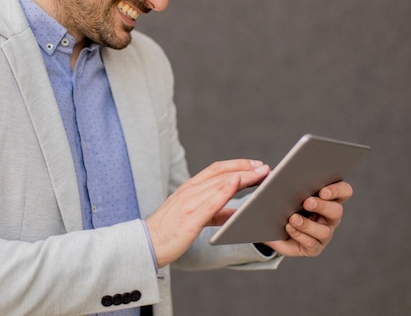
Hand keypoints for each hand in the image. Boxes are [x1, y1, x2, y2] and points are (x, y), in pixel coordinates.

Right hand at [146, 159, 269, 267]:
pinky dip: (225, 189)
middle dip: (244, 167)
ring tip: (261, 174)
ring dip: (242, 175)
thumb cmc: (169, 232)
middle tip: (265, 167)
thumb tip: (238, 213)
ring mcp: (189, 202)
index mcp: (189, 189)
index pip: (215, 170)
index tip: (255, 165)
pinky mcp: (190, 217)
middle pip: (220, 172)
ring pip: (219, 183)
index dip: (237, 165)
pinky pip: (211, 200)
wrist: (146, 245)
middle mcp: (189, 191)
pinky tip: (238, 182)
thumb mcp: (194, 218)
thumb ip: (216, 213)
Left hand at [264, 180, 353, 256]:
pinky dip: (299, 235)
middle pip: (337, 211)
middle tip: (307, 202)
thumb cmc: (279, 203)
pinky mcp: (314, 248)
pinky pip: (312, 244)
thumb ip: (280, 178)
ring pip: (325, 231)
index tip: (323, 191)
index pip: (344, 191)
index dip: (338, 190)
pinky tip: (289, 228)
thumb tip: (270, 171)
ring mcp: (323, 233)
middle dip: (322, 206)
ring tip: (293, 218)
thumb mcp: (279, 189)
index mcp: (328, 198)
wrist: (269, 227)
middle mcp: (330, 216)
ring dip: (308, 224)